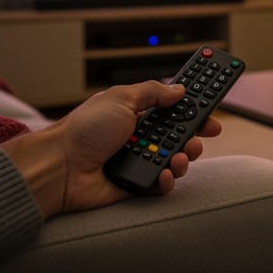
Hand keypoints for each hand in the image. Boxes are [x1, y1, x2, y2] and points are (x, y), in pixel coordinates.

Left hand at [1, 81, 221, 217]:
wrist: (61, 167)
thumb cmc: (83, 130)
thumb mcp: (121, 98)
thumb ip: (152, 92)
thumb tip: (179, 88)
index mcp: (135, 113)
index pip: (172, 108)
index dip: (192, 106)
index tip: (212, 104)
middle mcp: (139, 136)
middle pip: (180, 134)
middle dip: (195, 133)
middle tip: (206, 132)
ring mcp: (139, 160)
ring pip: (176, 159)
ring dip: (185, 156)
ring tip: (180, 155)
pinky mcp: (136, 184)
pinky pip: (162, 183)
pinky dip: (168, 179)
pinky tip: (165, 173)